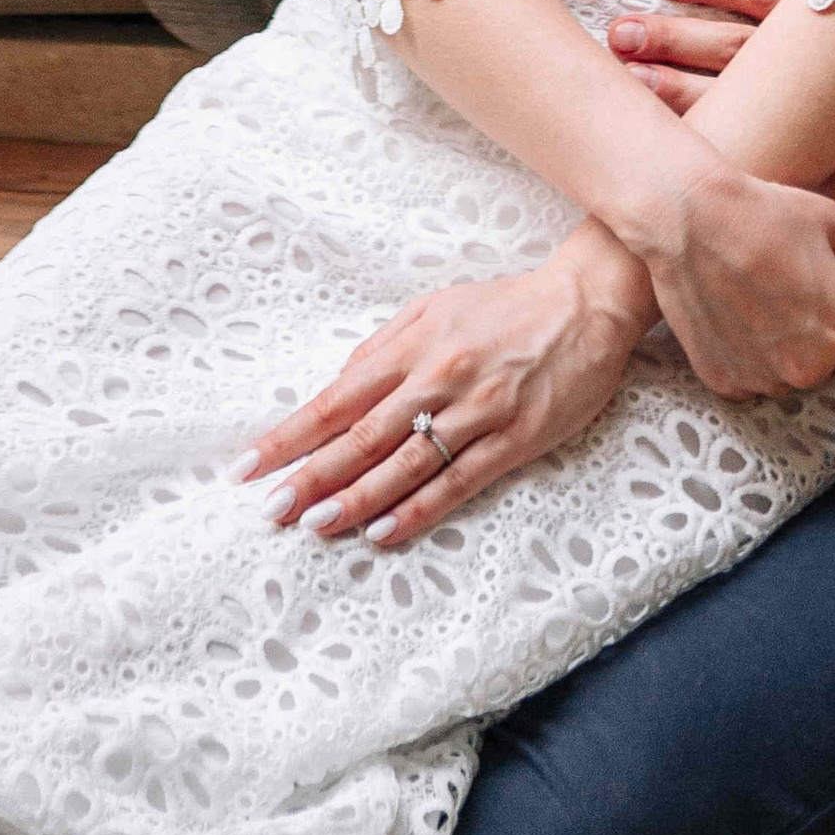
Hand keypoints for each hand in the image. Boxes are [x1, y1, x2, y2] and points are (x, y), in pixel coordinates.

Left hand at [238, 233, 648, 545]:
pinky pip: (458, 480)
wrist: (586, 302)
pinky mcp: (514, 438)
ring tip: (314, 525)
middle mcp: (439, 377)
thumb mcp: (436, 307)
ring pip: (405, 463)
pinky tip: (384, 531)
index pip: (338, 398)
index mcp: (415, 344)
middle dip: (311, 475)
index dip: (291, 434)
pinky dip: (417, 508)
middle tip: (270, 509)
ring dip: (356, 498)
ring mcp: (477, 410)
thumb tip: (336, 390)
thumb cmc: (504, 306)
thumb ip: (385, 349)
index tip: (249, 465)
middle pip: (362, 436)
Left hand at [611, 0, 834, 271]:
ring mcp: (826, 135)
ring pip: (741, 110)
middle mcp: (830, 80)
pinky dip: (722, 167)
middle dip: (676, 40)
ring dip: (682, 96)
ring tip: (629, 83)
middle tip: (619, 30)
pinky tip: (681, 165)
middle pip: (738, 52)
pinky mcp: (832, 186)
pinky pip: (766, 174)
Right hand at [618, 154, 834, 412]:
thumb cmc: (767, 213)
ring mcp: (760, 379)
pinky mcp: (722, 380)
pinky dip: (746, 354)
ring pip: (786, 376)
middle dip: (819, 343)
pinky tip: (732, 313)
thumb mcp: (832, 225)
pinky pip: (748, 377)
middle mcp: (804, 369)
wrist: (689, 218)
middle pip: (827, 374)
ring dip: (781, 351)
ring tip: (758, 299)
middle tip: (794, 296)